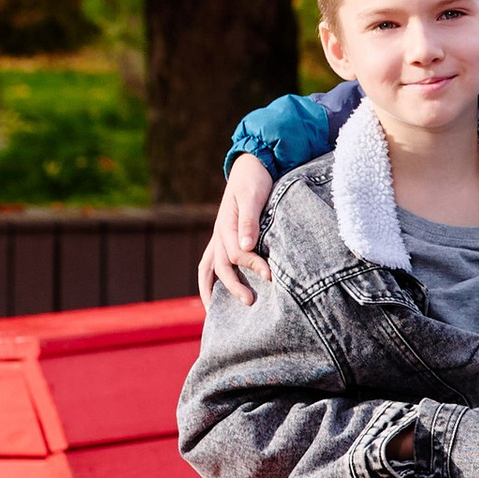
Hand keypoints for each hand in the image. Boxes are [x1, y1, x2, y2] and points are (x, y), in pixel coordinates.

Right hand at [200, 154, 274, 304]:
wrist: (252, 164)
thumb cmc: (255, 178)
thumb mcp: (253, 195)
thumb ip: (249, 220)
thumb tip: (245, 246)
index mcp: (226, 224)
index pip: (236, 253)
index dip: (252, 266)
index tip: (270, 276)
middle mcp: (219, 234)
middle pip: (221, 266)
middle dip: (233, 287)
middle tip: (251, 303)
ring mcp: (219, 237)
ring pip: (208, 268)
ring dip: (211, 290)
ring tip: (215, 313)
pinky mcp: (225, 238)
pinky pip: (212, 263)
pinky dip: (211, 281)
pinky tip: (217, 296)